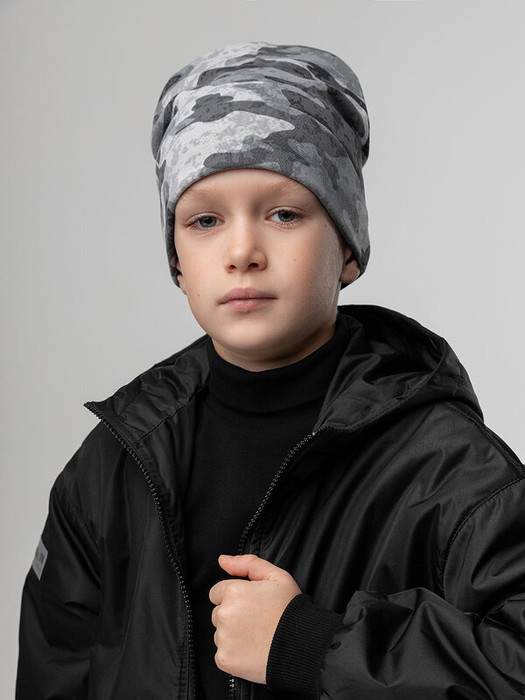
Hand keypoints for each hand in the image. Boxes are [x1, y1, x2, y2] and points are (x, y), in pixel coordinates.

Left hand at [209, 554, 301, 683]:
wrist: (301, 648)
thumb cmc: (290, 612)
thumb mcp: (277, 577)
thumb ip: (248, 563)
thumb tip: (224, 560)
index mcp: (235, 592)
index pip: (217, 592)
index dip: (235, 597)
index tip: (250, 604)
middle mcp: (225, 614)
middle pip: (218, 612)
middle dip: (232, 615)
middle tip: (256, 620)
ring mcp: (224, 639)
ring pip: (220, 633)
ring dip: (232, 634)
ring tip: (256, 635)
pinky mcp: (224, 659)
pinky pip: (222, 653)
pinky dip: (234, 653)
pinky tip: (252, 649)